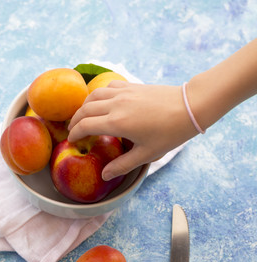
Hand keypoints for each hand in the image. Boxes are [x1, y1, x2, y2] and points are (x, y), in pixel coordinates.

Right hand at [68, 81, 197, 179]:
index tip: (71, 140)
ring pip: (93, 96)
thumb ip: (123, 165)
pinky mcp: (131, 86)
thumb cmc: (169, 133)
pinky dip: (99, 95)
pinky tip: (101, 102)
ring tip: (82, 116)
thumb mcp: (146, 154)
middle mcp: (115, 105)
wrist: (189, 107)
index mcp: (117, 123)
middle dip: (75, 120)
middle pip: (85, 110)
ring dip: (84, 106)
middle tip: (72, 130)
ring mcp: (123, 93)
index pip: (85, 126)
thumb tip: (105, 176)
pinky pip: (107, 87)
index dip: (75, 134)